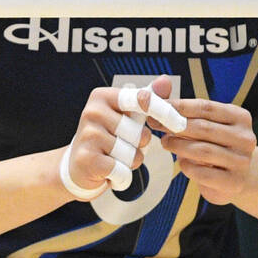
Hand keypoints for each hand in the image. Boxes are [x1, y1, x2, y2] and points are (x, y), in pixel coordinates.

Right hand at [64, 77, 174, 196]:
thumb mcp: (127, 116)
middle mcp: (92, 111)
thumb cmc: (108, 137)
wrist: (77, 166)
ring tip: (113, 158)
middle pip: (140, 133)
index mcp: (103, 96)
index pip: (142, 99)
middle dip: (139, 145)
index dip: (164, 111)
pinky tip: (108, 172)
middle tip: (120, 145)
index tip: (180, 124)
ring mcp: (88, 135)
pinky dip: (121, 177)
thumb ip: (148, 98)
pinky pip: (122, 171)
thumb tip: (166, 80)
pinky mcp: (86, 159)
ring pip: (132, 154)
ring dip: (130, 162)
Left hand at [159, 99, 256, 205]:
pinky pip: (204, 173)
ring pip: (203, 151)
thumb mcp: (206, 122)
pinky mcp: (234, 182)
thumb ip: (183, 107)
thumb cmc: (216, 143)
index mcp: (240, 117)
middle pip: (204, 128)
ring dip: (178, 146)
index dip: (179, 106)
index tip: (158, 107)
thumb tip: (159, 85)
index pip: (206, 107)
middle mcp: (245, 138)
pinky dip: (187, 166)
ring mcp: (242, 161)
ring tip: (166, 142)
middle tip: (156, 124)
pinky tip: (181, 162)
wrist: (238, 175)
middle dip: (175, 125)